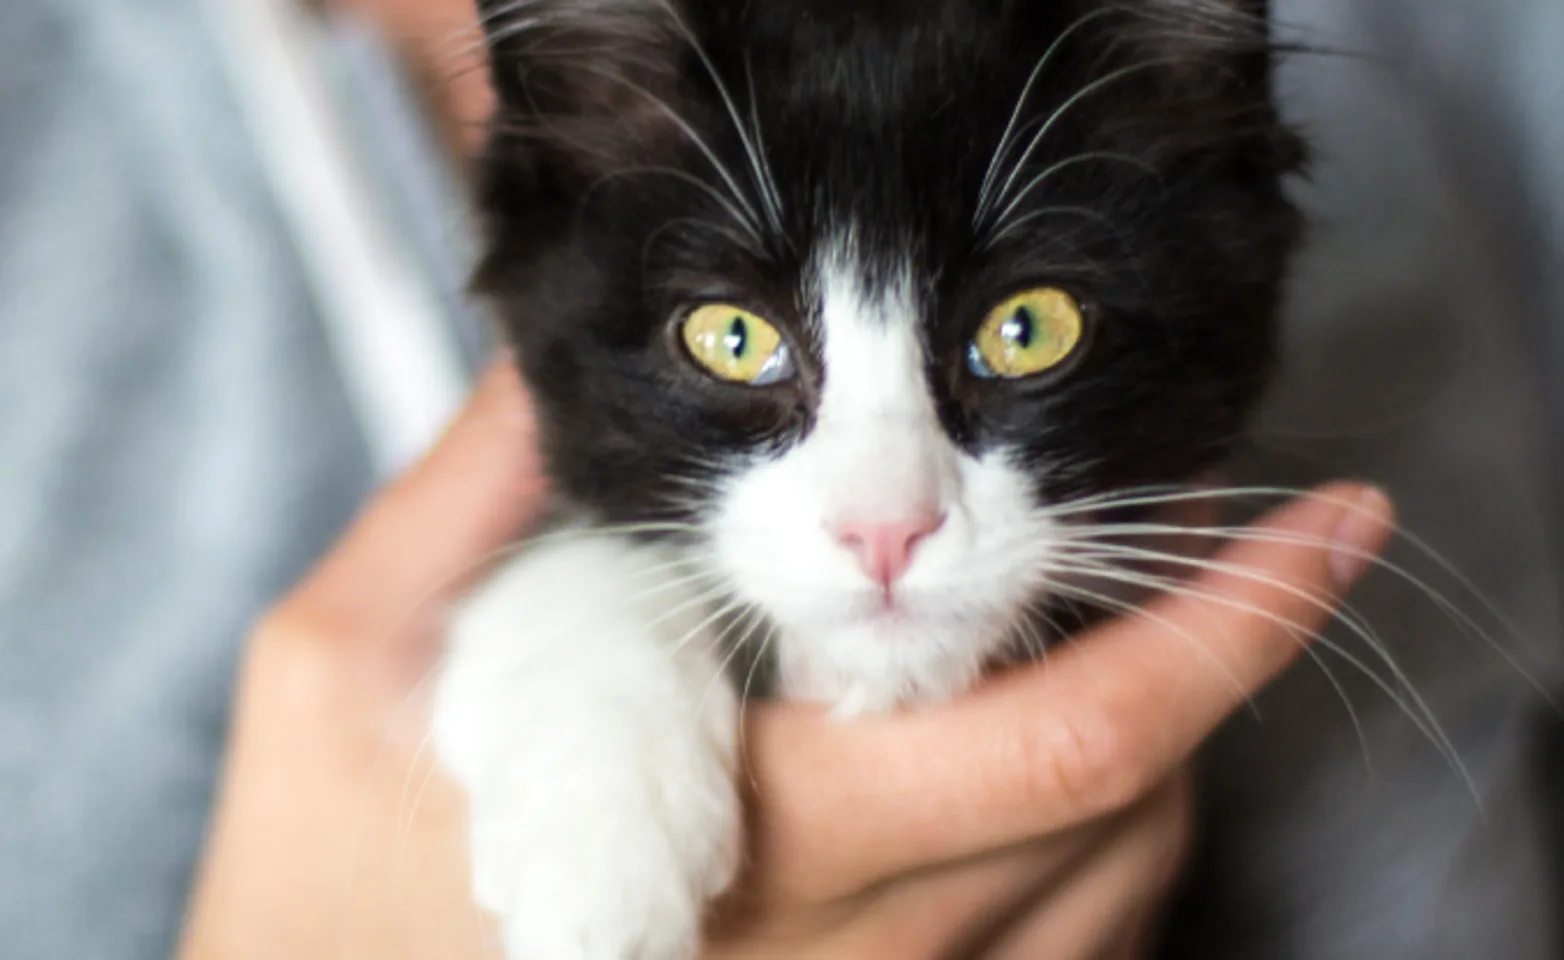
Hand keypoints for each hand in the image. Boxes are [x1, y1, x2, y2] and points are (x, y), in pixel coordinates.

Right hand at [176, 361, 1392, 958]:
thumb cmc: (312, 895)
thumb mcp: (341, 669)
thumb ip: (470, 498)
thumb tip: (571, 360)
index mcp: (747, 839)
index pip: (1056, 740)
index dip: (1212, 624)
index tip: (1306, 518)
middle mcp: (841, 954)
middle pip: (1124, 808)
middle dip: (1225, 650)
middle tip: (1260, 531)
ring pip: (1111, 895)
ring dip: (1169, 743)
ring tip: (1149, 620)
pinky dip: (1107, 855)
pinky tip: (1073, 772)